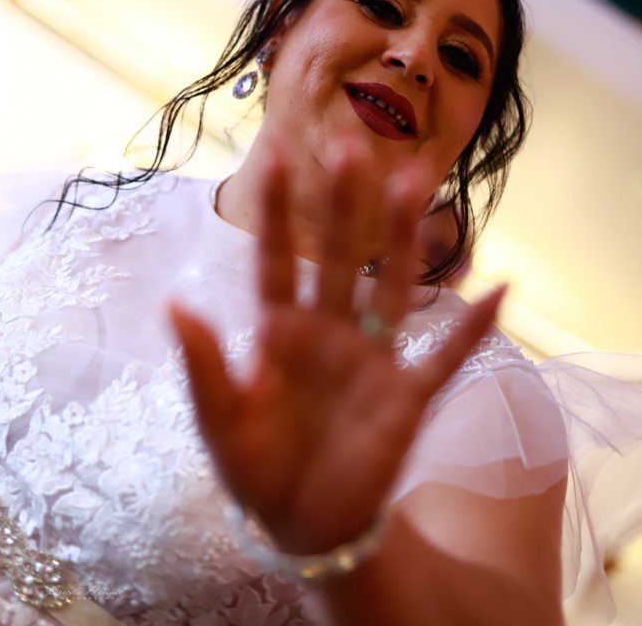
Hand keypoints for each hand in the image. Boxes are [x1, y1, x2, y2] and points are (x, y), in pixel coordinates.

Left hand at [170, 142, 504, 556]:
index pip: (278, 260)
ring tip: (415, 184)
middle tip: (352, 148)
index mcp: (280, 332)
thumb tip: (173, 304)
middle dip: (345, 206)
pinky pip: (445, 357)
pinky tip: (498, 288)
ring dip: (403, 239)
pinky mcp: (406, 398)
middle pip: (340, 258)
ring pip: (391, 288)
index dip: (279, 212)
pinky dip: (471, 328)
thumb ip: (204, 365)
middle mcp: (329, 332)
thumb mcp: (220, 421)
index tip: (277, 154)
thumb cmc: (256, 466)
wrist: (303, 524)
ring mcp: (372, 360)